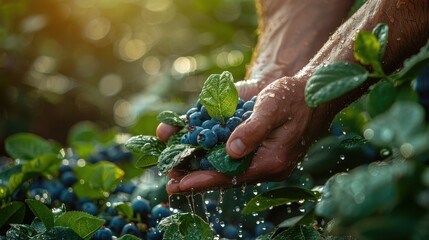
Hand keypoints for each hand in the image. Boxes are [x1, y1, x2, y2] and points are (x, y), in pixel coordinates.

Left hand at [165, 76, 331, 193]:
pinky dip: (206, 150)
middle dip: (196, 178)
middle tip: (169, 184)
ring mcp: (256, 154)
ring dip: (198, 165)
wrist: (310, 91)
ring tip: (171, 169)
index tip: (180, 184)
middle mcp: (261, 162)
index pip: (232, 176)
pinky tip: (188, 145)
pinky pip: (227, 151)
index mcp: (271, 161)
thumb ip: (254, 130)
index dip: (204, 180)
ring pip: (223, 165)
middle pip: (224, 175)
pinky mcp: (251, 143)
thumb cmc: (295, 97)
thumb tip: (232, 151)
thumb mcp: (273, 108)